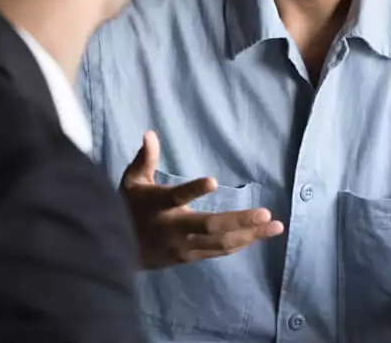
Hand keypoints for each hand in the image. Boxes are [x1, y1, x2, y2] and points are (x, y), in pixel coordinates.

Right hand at [120, 131, 284, 268]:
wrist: (115, 252)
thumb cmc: (129, 208)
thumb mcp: (131, 181)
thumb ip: (144, 159)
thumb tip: (150, 133)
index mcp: (158, 206)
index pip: (176, 197)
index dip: (192, 190)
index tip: (212, 180)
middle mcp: (173, 229)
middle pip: (209, 227)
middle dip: (239, 221)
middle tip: (266, 214)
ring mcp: (183, 246)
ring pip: (220, 243)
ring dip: (249, 235)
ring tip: (275, 226)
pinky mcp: (190, 257)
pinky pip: (219, 252)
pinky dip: (240, 244)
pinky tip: (259, 236)